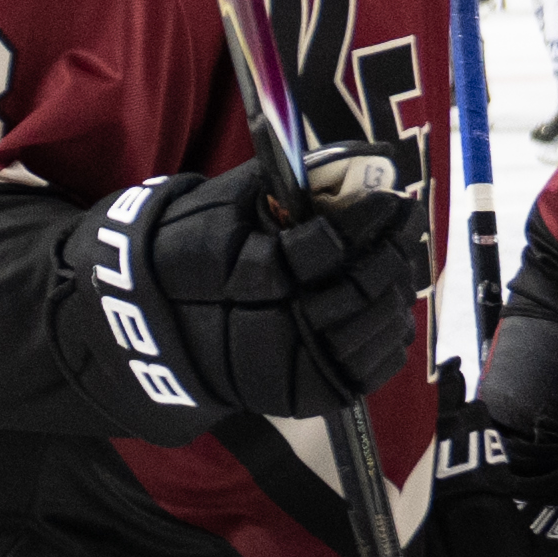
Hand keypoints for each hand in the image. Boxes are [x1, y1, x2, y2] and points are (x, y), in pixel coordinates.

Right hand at [93, 145, 422, 423]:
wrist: (151, 327)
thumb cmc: (191, 252)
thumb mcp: (226, 207)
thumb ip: (286, 188)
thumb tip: (357, 162)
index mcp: (251, 275)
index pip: (330, 245)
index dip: (368, 218)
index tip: (392, 198)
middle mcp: (274, 327)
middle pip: (359, 290)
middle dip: (391, 253)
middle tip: (406, 223)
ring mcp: (294, 366)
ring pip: (372, 329)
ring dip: (395, 291)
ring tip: (400, 259)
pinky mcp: (308, 394)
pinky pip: (370, 368)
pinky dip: (390, 335)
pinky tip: (392, 306)